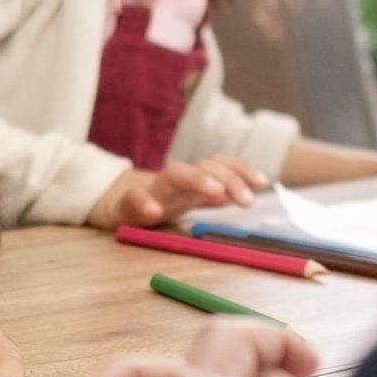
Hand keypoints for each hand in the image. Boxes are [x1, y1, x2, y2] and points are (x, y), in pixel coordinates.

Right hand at [85, 155, 267, 226]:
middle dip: (229, 178)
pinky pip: (134, 199)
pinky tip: (154, 212)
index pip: (220, 165)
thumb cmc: (160, 201)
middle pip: (204, 166)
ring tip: (215, 192)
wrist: (115, 204)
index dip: (242, 169)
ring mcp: (152, 190)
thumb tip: (243, 192)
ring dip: (196, 178)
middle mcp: (176, 181)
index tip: (262, 182)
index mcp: (193, 181)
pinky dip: (144, 202)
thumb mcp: (191, 199)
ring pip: (174, 173)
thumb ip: (214, 196)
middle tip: (247, 201)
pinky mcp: (127, 204)